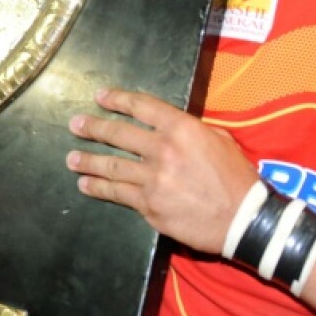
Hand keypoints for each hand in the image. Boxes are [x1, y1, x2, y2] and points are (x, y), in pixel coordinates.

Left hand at [66, 88, 257, 253]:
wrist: (244, 219)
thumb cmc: (237, 178)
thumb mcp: (220, 140)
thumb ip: (192, 130)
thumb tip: (173, 127)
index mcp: (181, 128)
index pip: (141, 106)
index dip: (117, 99)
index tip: (100, 96)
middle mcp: (163, 150)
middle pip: (118, 134)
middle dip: (93, 128)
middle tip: (75, 124)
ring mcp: (153, 179)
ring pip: (112, 165)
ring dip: (88, 160)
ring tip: (70, 158)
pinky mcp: (149, 205)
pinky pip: (117, 193)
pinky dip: (98, 188)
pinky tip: (86, 184)